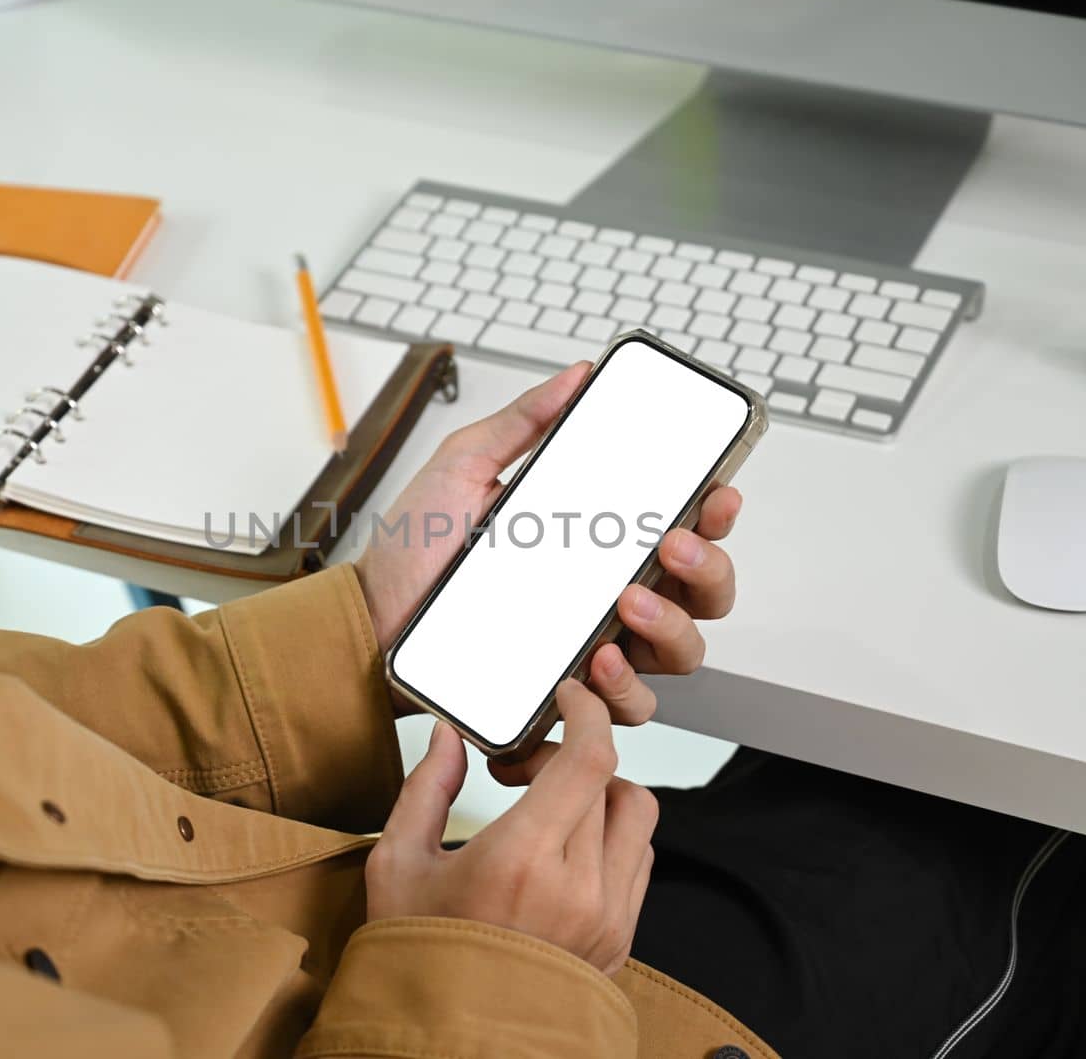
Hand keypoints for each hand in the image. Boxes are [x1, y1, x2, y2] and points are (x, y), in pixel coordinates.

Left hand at [355, 363, 743, 722]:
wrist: (370, 618)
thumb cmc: (417, 548)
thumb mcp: (466, 468)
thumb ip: (522, 423)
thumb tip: (576, 376)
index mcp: (599, 540)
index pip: (684, 528)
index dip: (715, 513)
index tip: (715, 494)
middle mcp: (609, 595)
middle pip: (704, 594)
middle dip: (709, 570)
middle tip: (672, 547)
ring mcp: (593, 647)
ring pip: (679, 655)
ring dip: (672, 629)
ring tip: (627, 605)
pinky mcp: (566, 694)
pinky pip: (624, 709)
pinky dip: (622, 691)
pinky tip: (592, 664)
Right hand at [365, 682, 657, 975]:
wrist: (450, 1044)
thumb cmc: (419, 960)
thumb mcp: (398, 865)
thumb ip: (426, 788)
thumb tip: (448, 736)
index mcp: (521, 859)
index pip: (590, 758)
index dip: (587, 713)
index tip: (569, 697)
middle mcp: (577, 887)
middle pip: (613, 779)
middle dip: (573, 754)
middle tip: (526, 768)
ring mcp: (607, 918)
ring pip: (638, 818)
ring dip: (602, 794)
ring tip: (552, 807)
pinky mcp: (620, 941)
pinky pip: (639, 863)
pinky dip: (613, 838)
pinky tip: (567, 848)